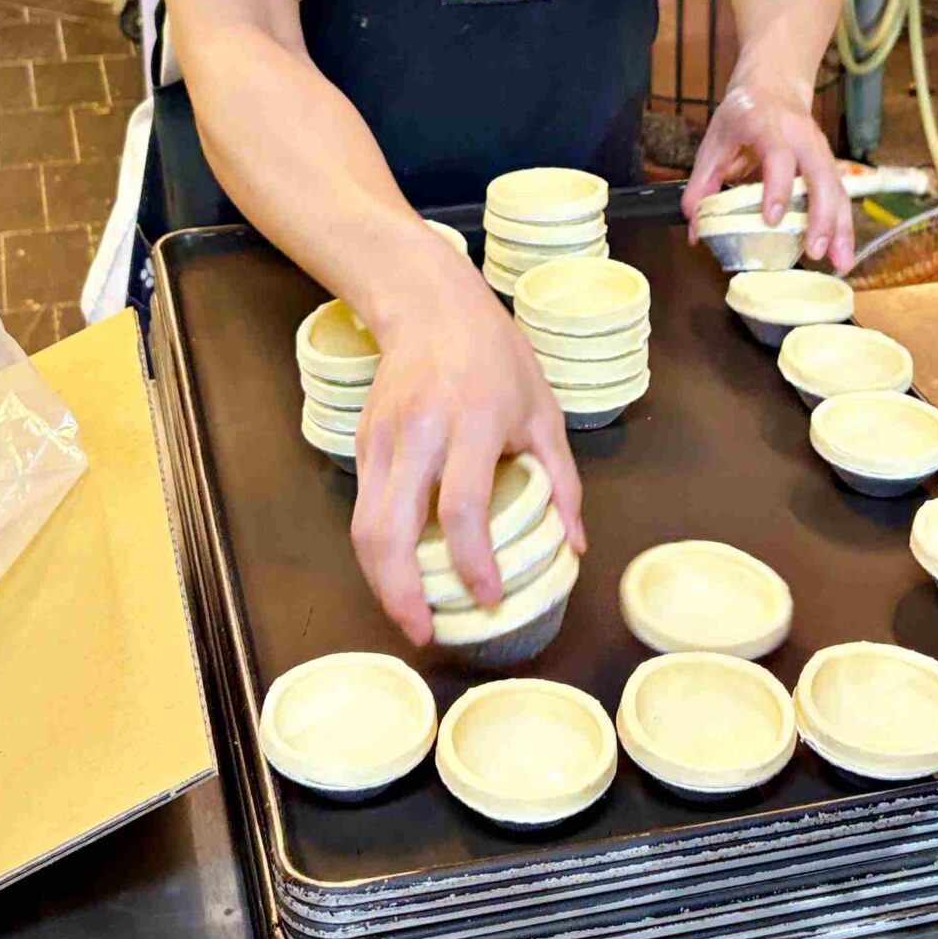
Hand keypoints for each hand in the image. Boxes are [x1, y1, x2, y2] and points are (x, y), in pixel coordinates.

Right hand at [348, 258, 585, 644]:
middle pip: (391, 526)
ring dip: (379, 581)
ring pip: (364, 525)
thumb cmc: (496, 356)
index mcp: (474, 421)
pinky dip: (376, 551)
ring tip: (408, 616)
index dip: (472, 560)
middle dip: (401, 590)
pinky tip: (399, 575)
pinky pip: (363, 509)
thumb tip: (574, 546)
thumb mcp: (543, 410)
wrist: (431, 306)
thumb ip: (562, 481)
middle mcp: (421, 431)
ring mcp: (384, 438)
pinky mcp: (362, 443)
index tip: (486, 597)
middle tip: (425, 632)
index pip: (462, 504)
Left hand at [680, 72, 855, 271]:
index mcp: (769, 126)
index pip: (778, 155)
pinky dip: (843, 225)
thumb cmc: (742, 115)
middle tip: (815, 250)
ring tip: (840, 262)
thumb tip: (694, 226)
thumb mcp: (715, 141)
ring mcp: (820, 150)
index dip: (778, 187)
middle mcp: (802, 137)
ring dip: (841, 227)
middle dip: (821, 215)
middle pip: (821, 175)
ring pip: (838, 188)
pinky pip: (841, 195)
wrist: (773, 86)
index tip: (772, 218)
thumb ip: (702, 183)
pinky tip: (842, 253)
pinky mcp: (829, 164)